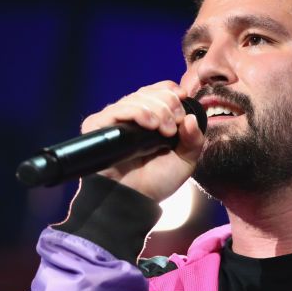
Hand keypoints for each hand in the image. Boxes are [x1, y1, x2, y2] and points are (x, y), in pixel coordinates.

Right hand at [79, 81, 204, 201]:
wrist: (135, 200)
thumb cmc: (156, 182)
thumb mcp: (185, 160)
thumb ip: (193, 140)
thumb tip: (191, 118)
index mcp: (152, 119)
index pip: (159, 91)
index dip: (171, 92)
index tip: (183, 99)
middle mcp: (132, 117)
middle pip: (149, 93)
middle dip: (168, 104)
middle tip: (174, 126)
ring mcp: (115, 121)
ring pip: (135, 98)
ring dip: (156, 109)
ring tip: (165, 130)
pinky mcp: (98, 126)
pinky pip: (116, 109)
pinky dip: (136, 112)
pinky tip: (149, 124)